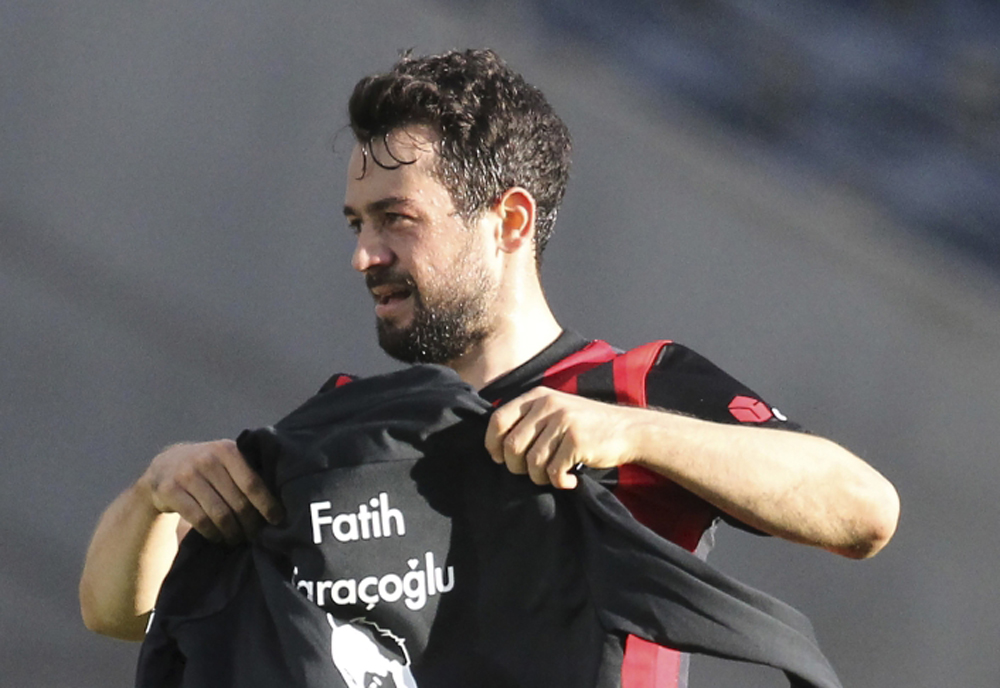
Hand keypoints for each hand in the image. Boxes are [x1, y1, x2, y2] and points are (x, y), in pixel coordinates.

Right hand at [137, 440, 283, 544]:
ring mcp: (186, 475)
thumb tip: (281, 498)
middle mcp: (207, 459)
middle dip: (250, 524)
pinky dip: (213, 533)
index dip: (267, 505)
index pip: (253, 483)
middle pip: (238, 502)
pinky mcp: (169, 491)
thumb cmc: (208, 467)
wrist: (164, 466)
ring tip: (237, 539)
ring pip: (219, 514)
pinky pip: (199, 520)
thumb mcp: (226, 460)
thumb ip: (247, 471)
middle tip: (256, 536)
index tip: (277, 521)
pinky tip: (218, 537)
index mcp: (228, 450)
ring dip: (232, 532)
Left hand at [485, 387, 640, 488]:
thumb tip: (496, 446)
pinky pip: (554, 472)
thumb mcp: (555, 410)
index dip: (493, 444)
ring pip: (532, 462)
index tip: (500, 458)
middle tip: (533, 472)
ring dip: (541, 477)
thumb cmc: (586, 426)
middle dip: (517, 467)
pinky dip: (559, 482)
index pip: (498, 419)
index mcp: (537, 396)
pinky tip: (569, 480)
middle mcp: (548, 405)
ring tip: (555, 475)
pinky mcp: (577, 441)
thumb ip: (528, 420)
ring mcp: (563, 422)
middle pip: (512, 446)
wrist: (627, 429)